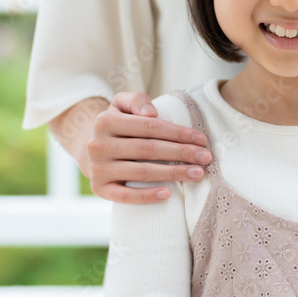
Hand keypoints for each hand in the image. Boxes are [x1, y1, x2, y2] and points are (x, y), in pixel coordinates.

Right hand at [86, 91, 212, 203]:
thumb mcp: (122, 105)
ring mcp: (98, 169)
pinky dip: (147, 196)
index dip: (178, 133)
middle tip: (205, 158)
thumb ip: (136, 100)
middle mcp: (98, 145)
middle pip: (148, 149)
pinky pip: (125, 196)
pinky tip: (168, 194)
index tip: (202, 140)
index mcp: (105, 121)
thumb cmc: (118, 125)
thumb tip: (151, 113)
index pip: (149, 126)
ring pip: (141, 172)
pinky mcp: (99, 189)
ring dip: (173, 173)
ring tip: (197, 174)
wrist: (92, 150)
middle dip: (181, 153)